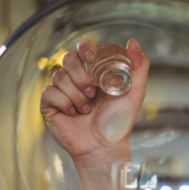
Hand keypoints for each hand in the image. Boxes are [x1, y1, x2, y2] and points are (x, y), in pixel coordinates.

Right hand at [39, 38, 148, 160]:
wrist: (104, 147)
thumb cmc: (119, 123)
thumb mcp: (135, 93)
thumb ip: (138, 68)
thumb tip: (133, 42)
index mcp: (96, 73)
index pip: (85, 49)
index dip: (85, 48)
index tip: (91, 56)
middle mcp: (78, 79)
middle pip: (69, 58)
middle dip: (81, 74)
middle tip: (92, 92)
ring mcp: (63, 91)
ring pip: (59, 76)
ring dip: (75, 94)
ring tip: (86, 109)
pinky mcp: (50, 104)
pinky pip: (49, 92)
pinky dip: (64, 103)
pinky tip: (73, 114)